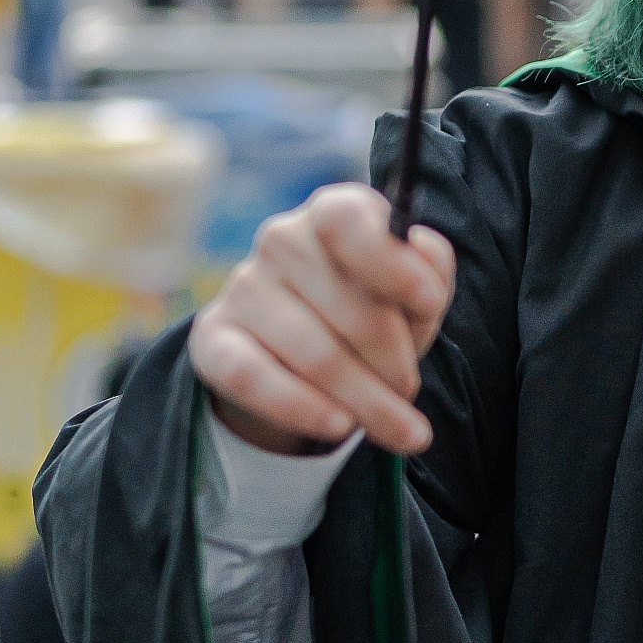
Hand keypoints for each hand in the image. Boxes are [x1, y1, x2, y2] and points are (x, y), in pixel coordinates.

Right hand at [188, 182, 454, 457]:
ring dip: (366, 401)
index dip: (391, 262)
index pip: (348, 221)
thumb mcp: (410, 299)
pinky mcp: (213, 338)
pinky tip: (339, 427)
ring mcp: (243, 288)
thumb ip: (430, 273)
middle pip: (349, 309)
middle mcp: (282, 241)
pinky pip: (254, 377)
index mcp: (333, 215)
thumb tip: (424, 250)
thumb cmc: (368, 316)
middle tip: (410, 393)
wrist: (296, 358)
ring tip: (398, 427)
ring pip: (314, 354)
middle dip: (394, 364)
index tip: (428, 303)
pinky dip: (302, 408)